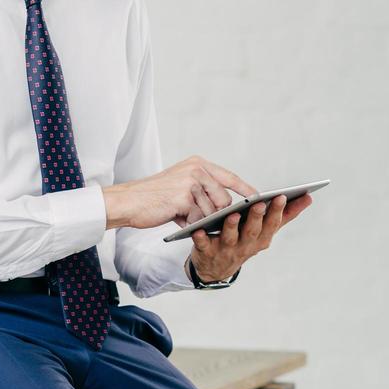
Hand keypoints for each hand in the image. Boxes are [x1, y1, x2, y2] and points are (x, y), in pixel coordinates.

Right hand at [101, 155, 257, 230]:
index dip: (245, 189)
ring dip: (202, 220)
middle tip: (206, 220)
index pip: (229, 177)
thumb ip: (203, 192)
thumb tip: (228, 208)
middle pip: (224, 199)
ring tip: (187, 219)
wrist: (129, 201)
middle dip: (218, 214)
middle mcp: (197, 169)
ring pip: (213, 211)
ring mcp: (191, 182)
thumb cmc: (155, 197)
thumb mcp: (181, 187)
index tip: (259, 199)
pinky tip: (182, 222)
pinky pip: (200, 218)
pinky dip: (193, 225)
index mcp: (198, 164)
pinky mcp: (184, 197)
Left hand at [185, 193, 313, 282]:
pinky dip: (201, 239)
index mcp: (261, 238)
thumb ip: (286, 215)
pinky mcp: (207, 252)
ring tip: (233, 214)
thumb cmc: (245, 241)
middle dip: (257, 218)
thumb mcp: (266, 231)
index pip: (272, 224)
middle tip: (259, 203)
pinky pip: (203, 245)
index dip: (278, 211)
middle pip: (253, 231)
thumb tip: (308, 197)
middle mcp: (246, 246)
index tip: (282, 196)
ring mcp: (226, 250)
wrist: (216, 268)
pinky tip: (198, 230)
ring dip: (232, 227)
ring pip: (230, 238)